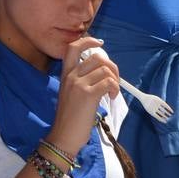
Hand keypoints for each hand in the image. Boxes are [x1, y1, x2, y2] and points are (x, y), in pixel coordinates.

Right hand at [48, 38, 119, 156]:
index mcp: (66, 75)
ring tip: (112, 92)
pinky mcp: (88, 95)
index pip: (73, 48)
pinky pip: (108, 82)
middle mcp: (71, 76)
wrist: (63, 136)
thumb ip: (81, 81)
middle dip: (111, 66)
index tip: (99, 43)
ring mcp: (79, 85)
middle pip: (97, 57)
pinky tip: (111, 97)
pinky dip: (114, 88)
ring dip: (115, 80)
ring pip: (105, 70)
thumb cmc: (69, 119)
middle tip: (114, 80)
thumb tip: (102, 74)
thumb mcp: (70, 94)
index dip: (87, 41)